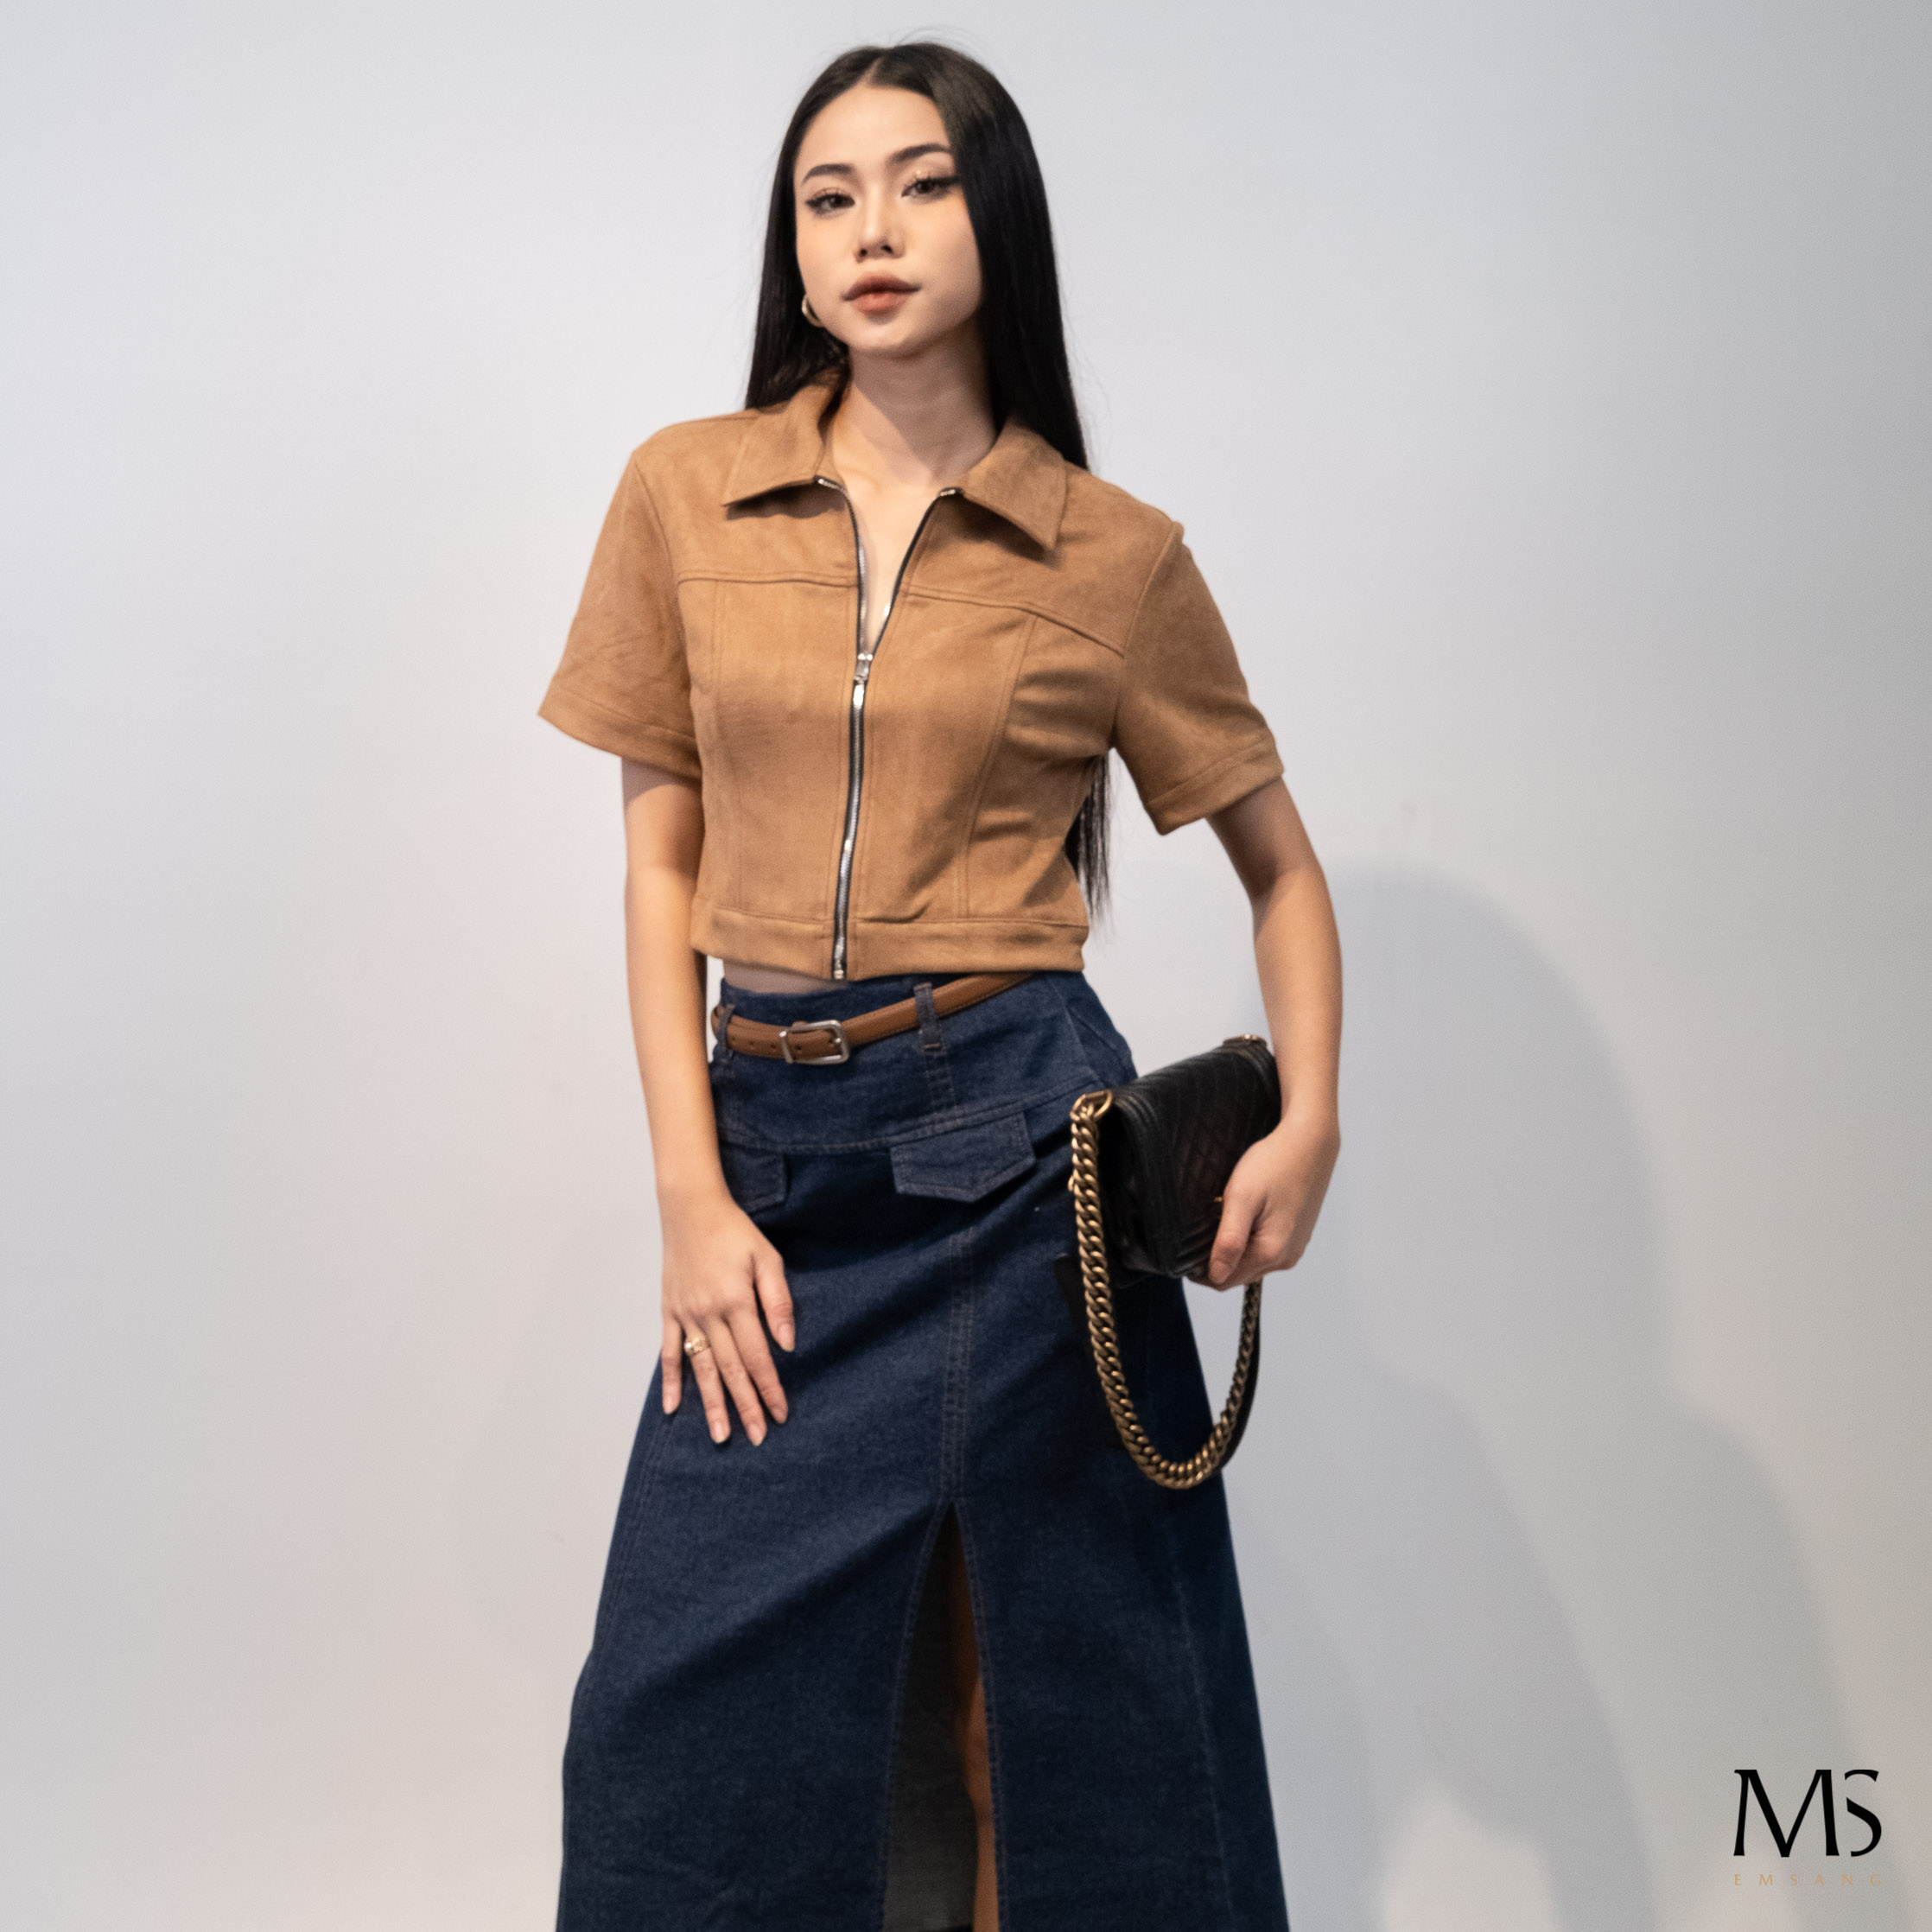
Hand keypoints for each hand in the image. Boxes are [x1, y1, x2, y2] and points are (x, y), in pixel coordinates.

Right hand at [658, 1185, 794, 1443]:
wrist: (690, 1208)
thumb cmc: (733, 1231)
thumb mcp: (766, 1258)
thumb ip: (779, 1302)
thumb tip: (788, 1343)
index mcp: (736, 1302)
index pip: (757, 1356)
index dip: (770, 1387)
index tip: (780, 1413)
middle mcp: (709, 1314)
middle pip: (731, 1370)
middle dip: (746, 1406)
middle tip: (757, 1436)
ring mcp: (686, 1315)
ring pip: (701, 1369)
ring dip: (712, 1404)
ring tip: (721, 1435)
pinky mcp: (670, 1311)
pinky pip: (670, 1353)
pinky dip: (671, 1381)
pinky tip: (673, 1407)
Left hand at [1201, 1109, 1339, 1289]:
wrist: (1310, 1142)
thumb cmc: (1275, 1163)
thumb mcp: (1242, 1198)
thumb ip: (1229, 1241)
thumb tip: (1216, 1275)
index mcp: (1272, 1252)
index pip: (1224, 1280)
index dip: (1200, 1269)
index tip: (1187, 1247)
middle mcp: (1287, 1257)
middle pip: (1238, 1274)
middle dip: (1217, 1258)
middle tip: (1204, 1227)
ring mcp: (1295, 1248)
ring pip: (1252, 1262)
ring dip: (1234, 1249)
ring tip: (1226, 1217)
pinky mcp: (1297, 1236)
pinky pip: (1266, 1249)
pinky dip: (1250, 1240)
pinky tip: (1247, 1216)